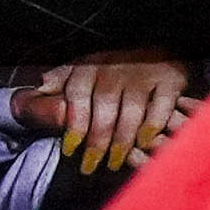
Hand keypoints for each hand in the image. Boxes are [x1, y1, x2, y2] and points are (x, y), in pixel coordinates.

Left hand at [5, 58, 187, 177]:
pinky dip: (153, 125)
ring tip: (115, 163)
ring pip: (131, 112)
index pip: (78, 98)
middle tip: (91, 166)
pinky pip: (161, 106)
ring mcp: (144, 74)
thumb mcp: (81, 67)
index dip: (74, 126)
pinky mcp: (170, 80)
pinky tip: (144, 142)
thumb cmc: (112, 67)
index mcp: (89, 67)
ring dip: (122, 141)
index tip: (70, 150)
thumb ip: (59, 79)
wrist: (159, 44)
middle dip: (97, 142)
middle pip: (104, 109)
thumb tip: (39, 88)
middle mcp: (115, 69)